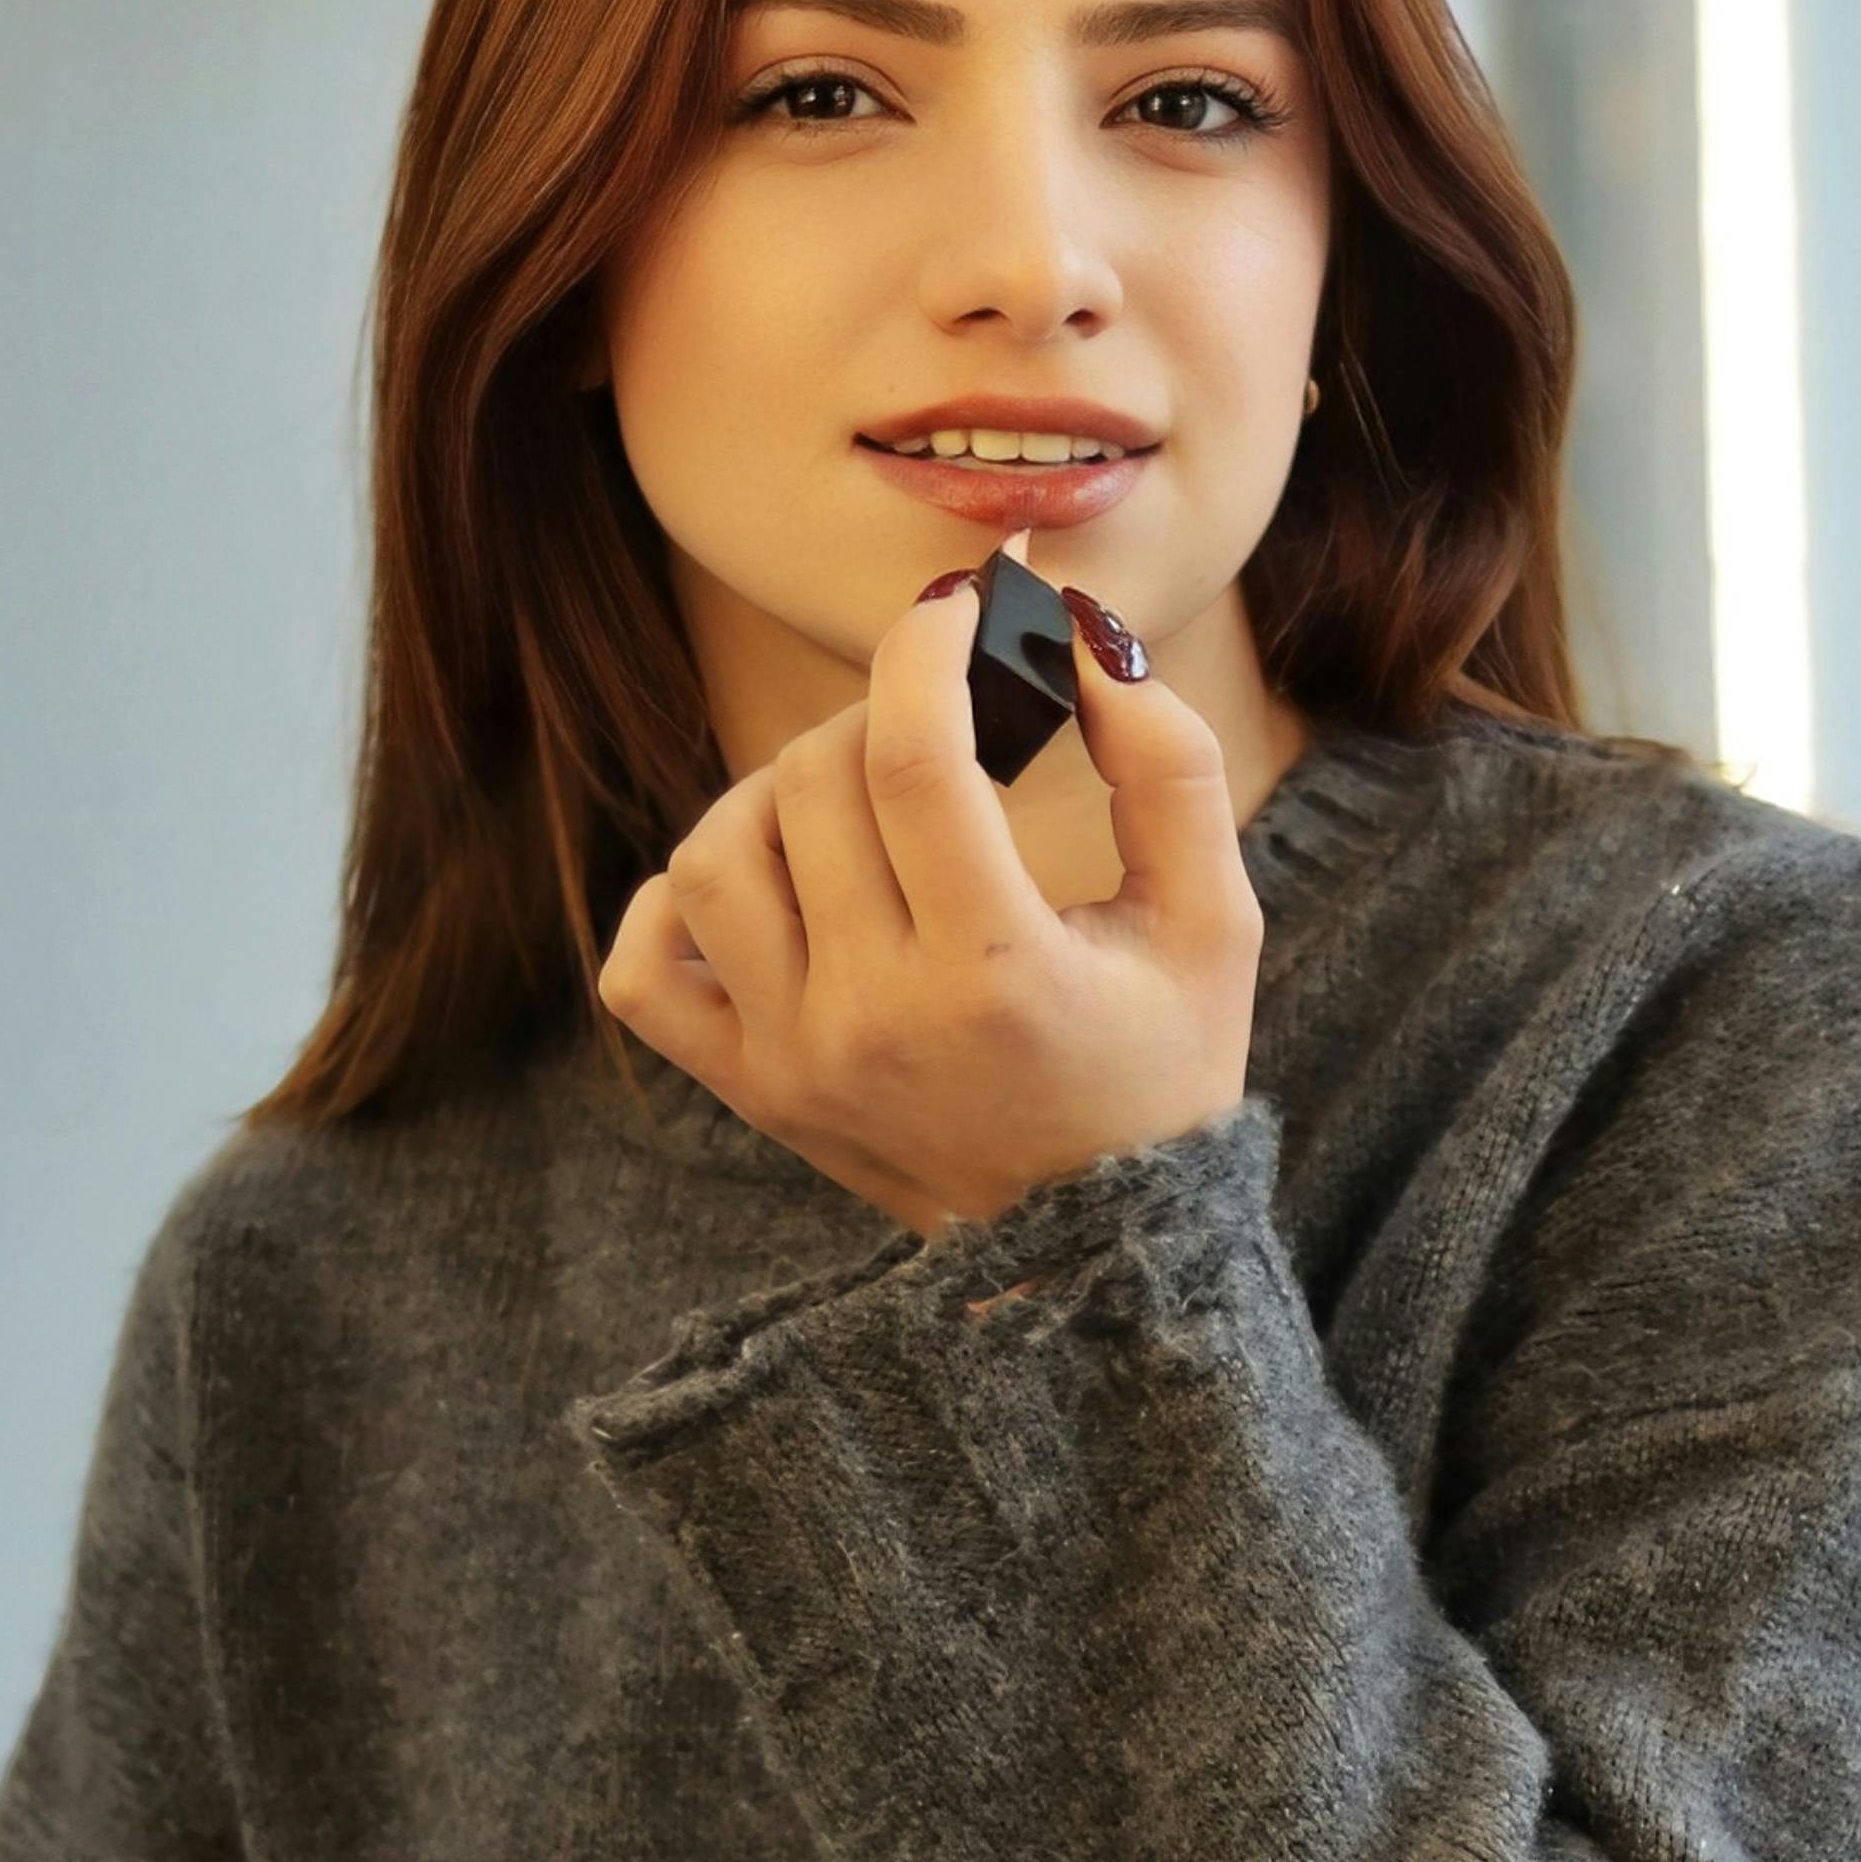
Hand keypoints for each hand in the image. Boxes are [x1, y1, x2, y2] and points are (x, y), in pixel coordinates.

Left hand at [597, 568, 1261, 1235]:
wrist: (1098, 1255)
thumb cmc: (1163, 1072)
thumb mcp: (1215, 923)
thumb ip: (1165, 764)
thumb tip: (1075, 631)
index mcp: (994, 978)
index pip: (910, 760)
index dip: (923, 650)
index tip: (958, 606)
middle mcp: (874, 1022)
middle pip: (814, 786)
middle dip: (877, 716)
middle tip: (941, 724)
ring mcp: (795, 1063)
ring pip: (716, 855)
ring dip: (779, 792)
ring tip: (856, 800)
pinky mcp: (752, 1093)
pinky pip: (645, 972)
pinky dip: (678, 905)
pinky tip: (763, 885)